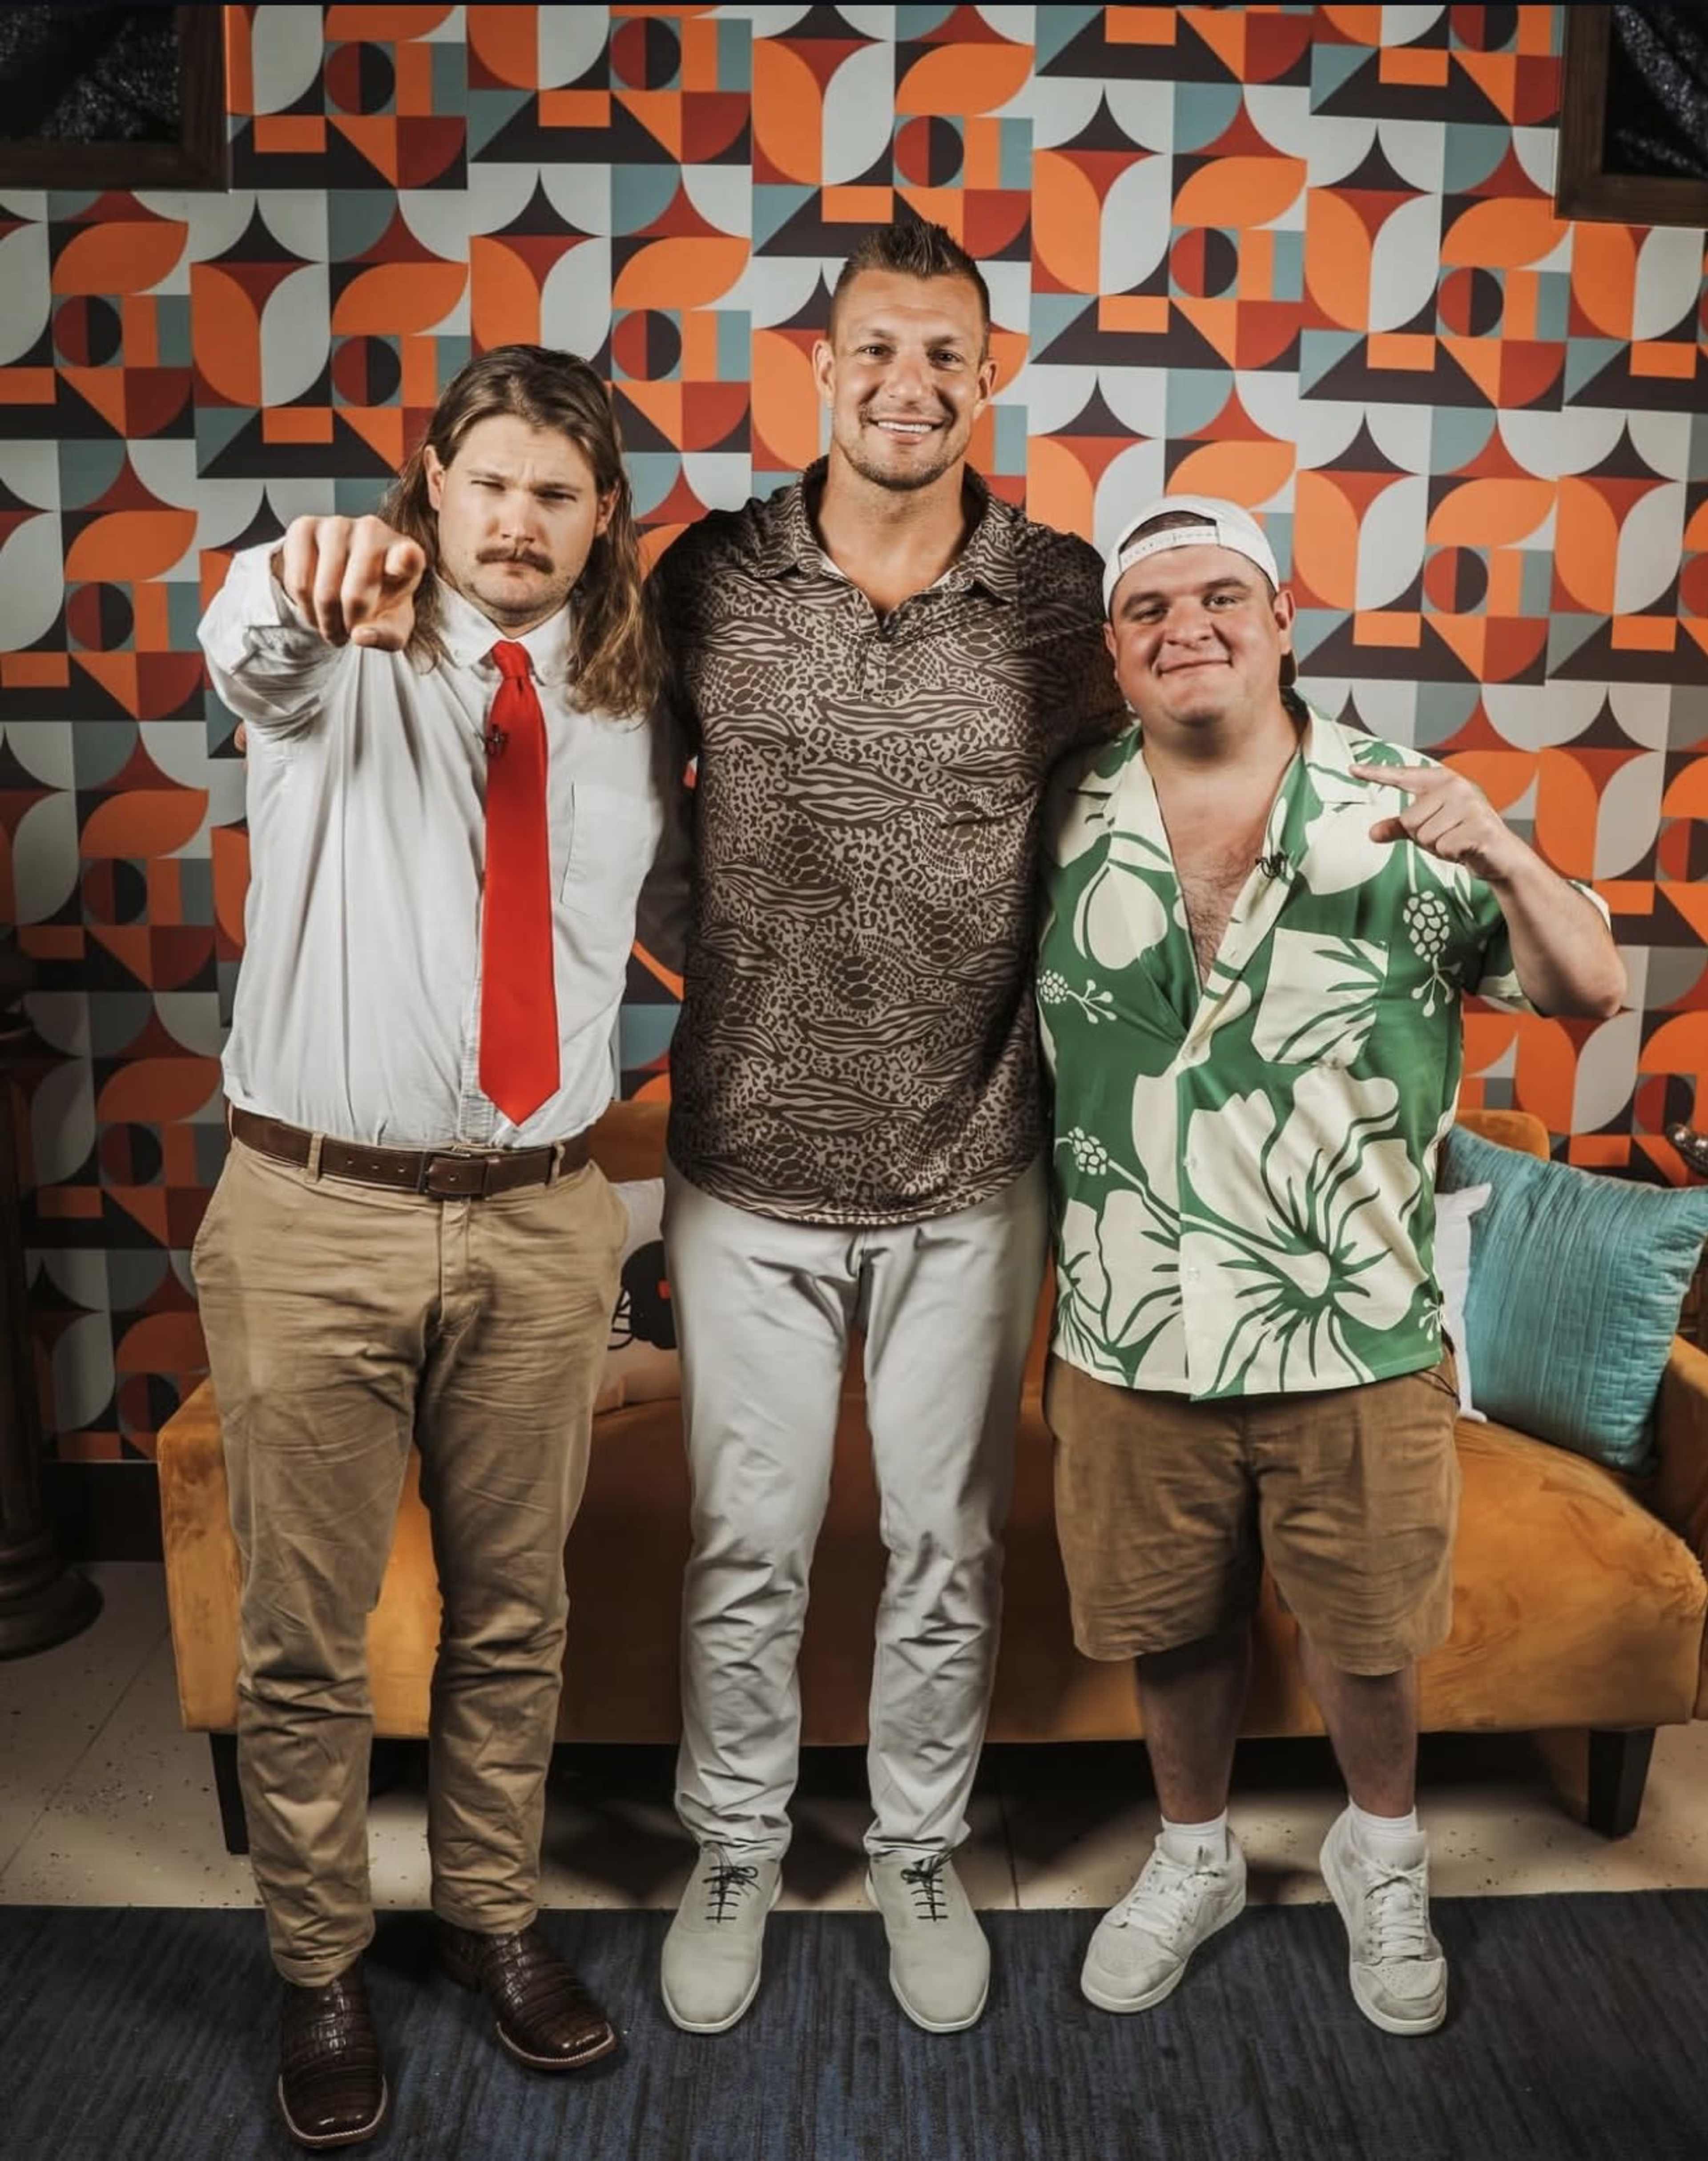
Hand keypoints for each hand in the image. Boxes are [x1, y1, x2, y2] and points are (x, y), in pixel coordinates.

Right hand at [273, 514, 426, 650]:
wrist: (346, 576)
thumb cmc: (378, 599)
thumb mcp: (392, 626)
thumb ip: (386, 636)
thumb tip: (360, 636)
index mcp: (406, 553)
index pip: (408, 556)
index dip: (405, 560)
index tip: (404, 562)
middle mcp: (373, 530)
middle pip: (354, 596)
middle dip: (347, 626)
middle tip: (346, 633)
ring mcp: (337, 524)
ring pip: (322, 592)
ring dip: (324, 621)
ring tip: (331, 625)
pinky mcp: (304, 526)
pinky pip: (297, 581)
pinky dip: (304, 606)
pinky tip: (314, 606)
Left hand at [1351, 761, 1525, 884]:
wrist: (1500, 856)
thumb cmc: (1462, 838)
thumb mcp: (1427, 831)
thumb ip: (1399, 829)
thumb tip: (1371, 833)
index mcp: (1443, 781)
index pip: (1403, 776)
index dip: (1376, 773)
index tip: (1351, 769)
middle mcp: (1457, 787)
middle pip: (1409, 820)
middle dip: (1422, 837)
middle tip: (1446, 836)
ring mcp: (1470, 805)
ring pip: (1424, 835)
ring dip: (1437, 847)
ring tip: (1456, 842)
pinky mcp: (1479, 827)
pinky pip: (1443, 848)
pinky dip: (1450, 855)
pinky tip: (1465, 849)